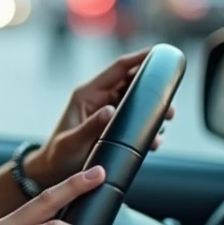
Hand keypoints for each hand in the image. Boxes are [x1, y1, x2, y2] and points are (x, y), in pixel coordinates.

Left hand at [28, 48, 174, 187]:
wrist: (54, 172)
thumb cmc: (58, 155)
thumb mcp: (71, 142)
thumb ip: (90, 127)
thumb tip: (110, 111)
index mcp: (88, 94)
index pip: (118, 69)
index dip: (140, 58)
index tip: (160, 52)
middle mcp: (100, 98)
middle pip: (133, 83)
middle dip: (154, 89)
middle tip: (169, 103)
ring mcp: (108, 111)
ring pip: (138, 102)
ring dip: (153, 110)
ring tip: (166, 120)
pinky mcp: (114, 126)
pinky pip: (136, 120)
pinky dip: (148, 127)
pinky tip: (154, 140)